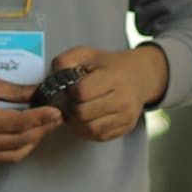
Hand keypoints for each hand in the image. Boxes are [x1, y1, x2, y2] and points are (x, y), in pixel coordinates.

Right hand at [0, 73, 61, 162]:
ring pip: (15, 153)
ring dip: (33, 142)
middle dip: (42, 130)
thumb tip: (40, 93)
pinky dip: (19, 149)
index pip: (21, 123)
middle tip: (56, 119)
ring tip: (44, 127)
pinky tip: (27, 137)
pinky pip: (4, 157)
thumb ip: (16, 91)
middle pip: (22, 140)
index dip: (42, 118)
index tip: (57, 112)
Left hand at [51, 45, 166, 142]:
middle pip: (82, 113)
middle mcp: (123, 99)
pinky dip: (86, 129)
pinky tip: (87, 118)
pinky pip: (98, 136)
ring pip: (88, 129)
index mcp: (114, 76)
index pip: (81, 92)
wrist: (139, 76)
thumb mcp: (86, 54)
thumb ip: (64, 62)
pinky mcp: (125, 128)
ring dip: (76, 121)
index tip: (72, 88)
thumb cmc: (110, 66)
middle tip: (72, 101)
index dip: (70, 92)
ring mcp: (126, 116)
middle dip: (71, 108)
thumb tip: (52, 80)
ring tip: (77, 110)